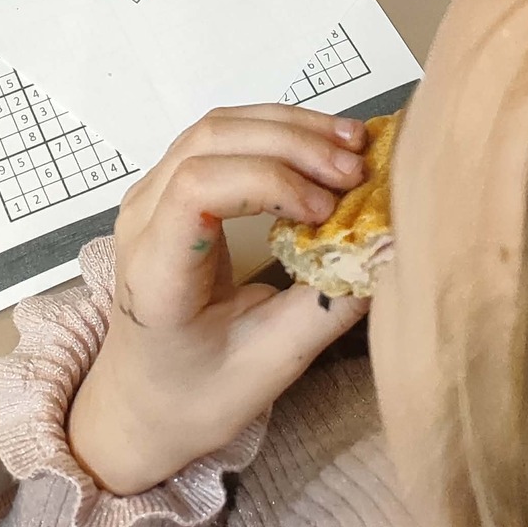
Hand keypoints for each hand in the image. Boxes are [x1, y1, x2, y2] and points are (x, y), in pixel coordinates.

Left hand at [68, 106, 369, 494]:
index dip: (268, 181)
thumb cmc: (198, 393)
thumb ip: (325, 308)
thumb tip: (385, 254)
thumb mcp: (269, 367)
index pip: (197, 188)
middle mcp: (142, 216)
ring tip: (353, 147)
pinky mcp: (171, 186)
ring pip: (218, 127)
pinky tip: (322, 146)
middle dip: (292, 144)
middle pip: (210, 140)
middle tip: (358, 171)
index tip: (326, 211)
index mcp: (157, 268)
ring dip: (289, 128)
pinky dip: (275, 132)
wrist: (143, 399)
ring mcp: (151, 194)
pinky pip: (221, 138)